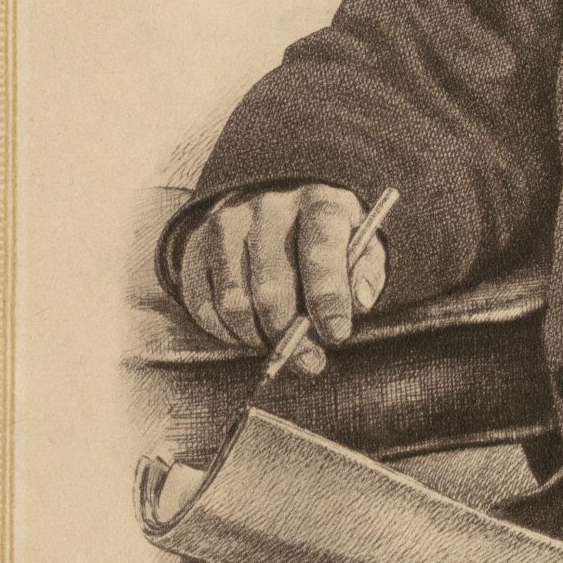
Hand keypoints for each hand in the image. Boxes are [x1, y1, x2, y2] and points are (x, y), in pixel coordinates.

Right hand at [176, 184, 386, 375]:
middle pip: (271, 287)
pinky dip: (227, 334)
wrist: (273, 205)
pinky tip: (249, 333)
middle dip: (291, 334)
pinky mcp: (196, 247)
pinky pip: (204, 307)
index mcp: (317, 202)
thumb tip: (361, 300)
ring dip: (258, 338)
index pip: (320, 249)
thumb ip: (366, 271)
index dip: (328, 296)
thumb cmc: (324, 237)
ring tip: (279, 344)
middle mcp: (267, 207)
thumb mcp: (360, 243)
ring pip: (235, 303)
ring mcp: (226, 224)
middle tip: (309, 360)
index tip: (337, 334)